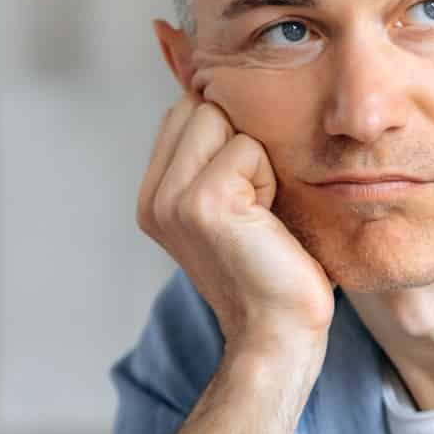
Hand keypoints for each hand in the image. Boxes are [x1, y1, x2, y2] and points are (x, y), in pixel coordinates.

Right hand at [136, 96, 334, 356]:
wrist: (278, 334)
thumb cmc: (273, 270)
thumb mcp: (234, 206)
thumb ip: (214, 158)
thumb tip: (228, 99)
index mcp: (155, 196)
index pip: (185, 112)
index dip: (228, 136)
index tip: (247, 192)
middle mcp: (154, 197)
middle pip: (200, 106)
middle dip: (240, 140)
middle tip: (256, 204)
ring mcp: (171, 199)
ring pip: (220, 118)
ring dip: (255, 159)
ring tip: (261, 212)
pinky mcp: (201, 203)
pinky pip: (246, 148)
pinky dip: (268, 178)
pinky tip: (267, 222)